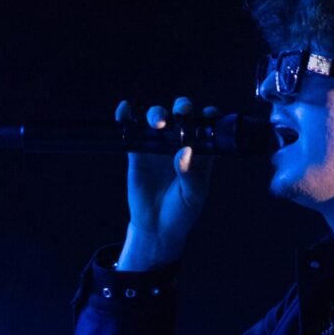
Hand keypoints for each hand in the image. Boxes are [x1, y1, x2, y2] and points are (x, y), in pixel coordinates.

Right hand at [115, 97, 215, 269]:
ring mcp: (158, 146)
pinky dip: (127, 118)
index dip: (209, 116)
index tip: (208, 114)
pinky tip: (124, 110)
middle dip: (182, 107)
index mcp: (200, 152)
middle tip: (181, 112)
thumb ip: (190, 174)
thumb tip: (184, 151)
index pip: (206, 127)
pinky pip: (132, 132)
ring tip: (158, 124)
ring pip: (158, 119)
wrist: (157, 227)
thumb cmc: (182, 212)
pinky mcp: (138, 153)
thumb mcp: (193, 196)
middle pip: (181, 116)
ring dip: (157, 114)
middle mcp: (179, 143)